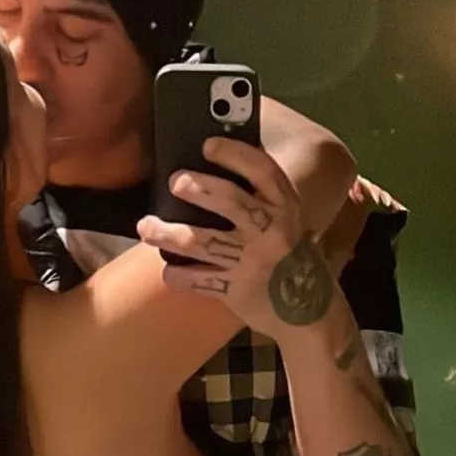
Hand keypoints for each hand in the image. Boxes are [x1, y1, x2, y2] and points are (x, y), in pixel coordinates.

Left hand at [136, 137, 336, 339]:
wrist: (310, 310)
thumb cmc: (289, 253)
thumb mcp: (287, 219)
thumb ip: (260, 196)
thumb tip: (214, 165)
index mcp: (285, 206)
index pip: (262, 171)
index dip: (234, 154)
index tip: (208, 145)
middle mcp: (271, 231)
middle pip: (230, 202)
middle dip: (198, 189)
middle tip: (175, 182)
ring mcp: (252, 262)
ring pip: (202, 242)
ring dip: (168, 233)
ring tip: (146, 227)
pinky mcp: (237, 290)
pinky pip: (199, 280)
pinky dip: (178, 276)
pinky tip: (168, 271)